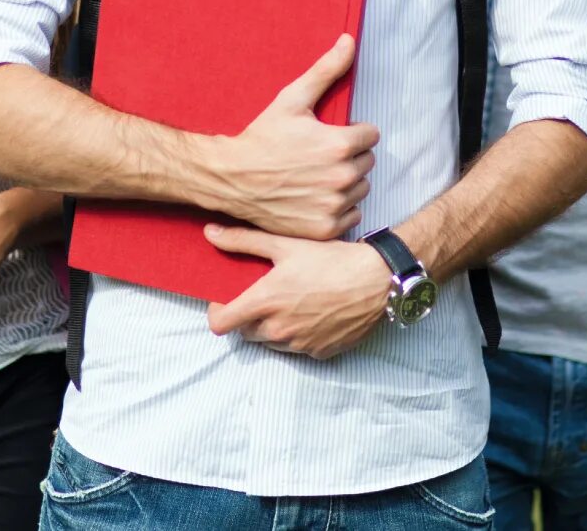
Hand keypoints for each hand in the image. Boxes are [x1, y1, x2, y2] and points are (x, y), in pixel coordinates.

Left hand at [203, 223, 391, 359]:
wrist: (377, 280)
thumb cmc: (331, 259)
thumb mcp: (285, 244)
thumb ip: (244, 241)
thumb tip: (210, 234)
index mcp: (265, 302)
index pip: (220, 323)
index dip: (217, 311)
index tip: (226, 299)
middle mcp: (278, 329)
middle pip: (244, 333)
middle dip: (247, 316)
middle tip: (262, 295)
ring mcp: (299, 344)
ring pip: (270, 342)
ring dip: (271, 327)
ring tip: (289, 302)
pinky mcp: (320, 353)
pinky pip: (297, 348)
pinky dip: (297, 335)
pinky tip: (311, 313)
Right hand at [208, 35, 377, 239]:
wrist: (231, 178)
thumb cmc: (262, 136)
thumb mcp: (292, 99)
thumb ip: (327, 69)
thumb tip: (349, 40)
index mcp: (340, 144)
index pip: (371, 135)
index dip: (351, 131)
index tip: (328, 134)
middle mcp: (342, 177)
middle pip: (367, 162)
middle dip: (350, 155)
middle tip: (320, 154)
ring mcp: (334, 205)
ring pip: (361, 189)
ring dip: (347, 182)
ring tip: (317, 175)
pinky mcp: (325, 228)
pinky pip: (352, 215)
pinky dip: (339, 207)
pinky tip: (316, 196)